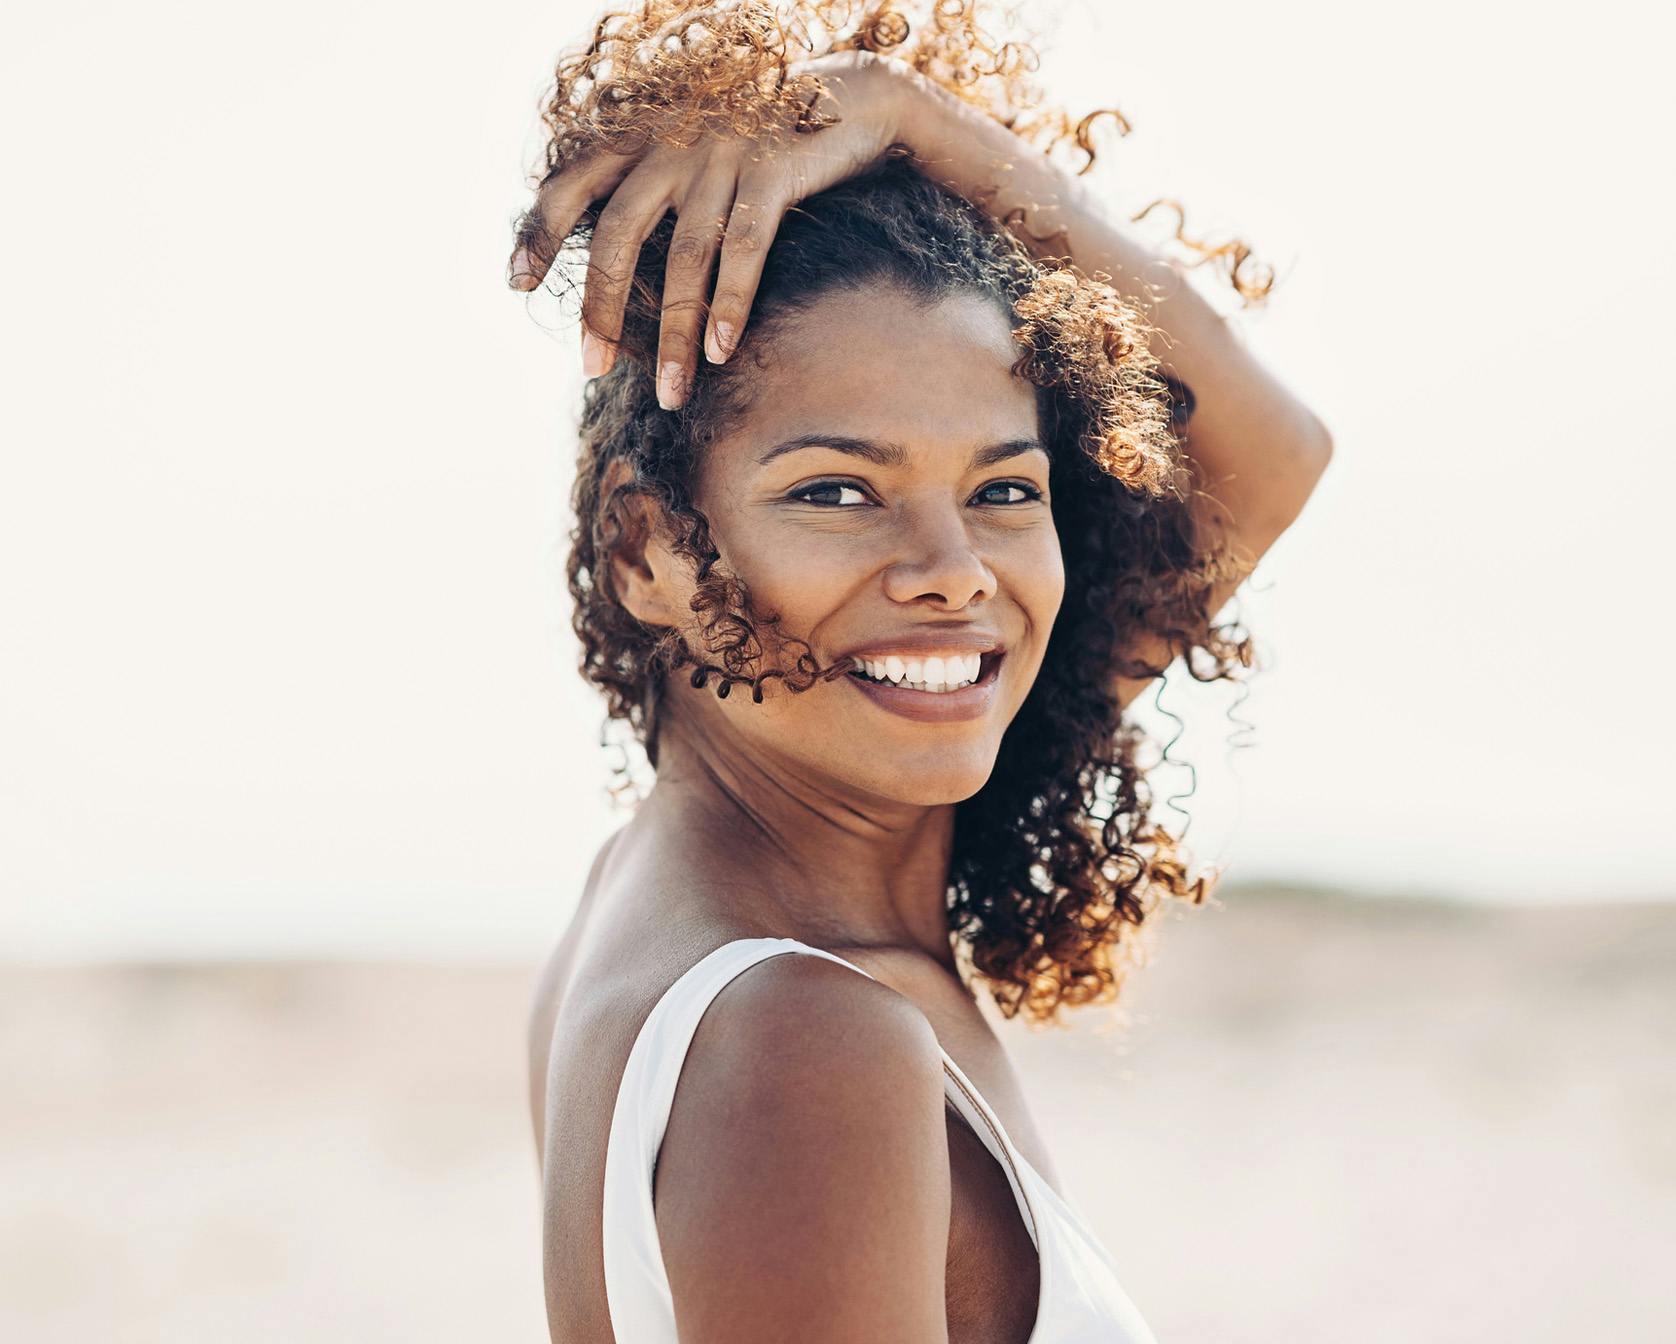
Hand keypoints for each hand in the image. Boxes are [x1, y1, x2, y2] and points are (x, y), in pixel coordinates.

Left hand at [508, 50, 909, 408]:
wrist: (847, 98)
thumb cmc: (764, 145)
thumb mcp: (697, 154)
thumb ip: (655, 190)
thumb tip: (615, 265)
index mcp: (645, 138)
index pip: (572, 183)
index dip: (539, 231)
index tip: (517, 284)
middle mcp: (673, 142)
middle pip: (618, 232)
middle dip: (601, 307)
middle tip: (592, 369)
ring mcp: (723, 154)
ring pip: (684, 256)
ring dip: (673, 334)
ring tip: (671, 393)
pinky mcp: (774, 168)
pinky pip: (746, 246)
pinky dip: (731, 303)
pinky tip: (721, 351)